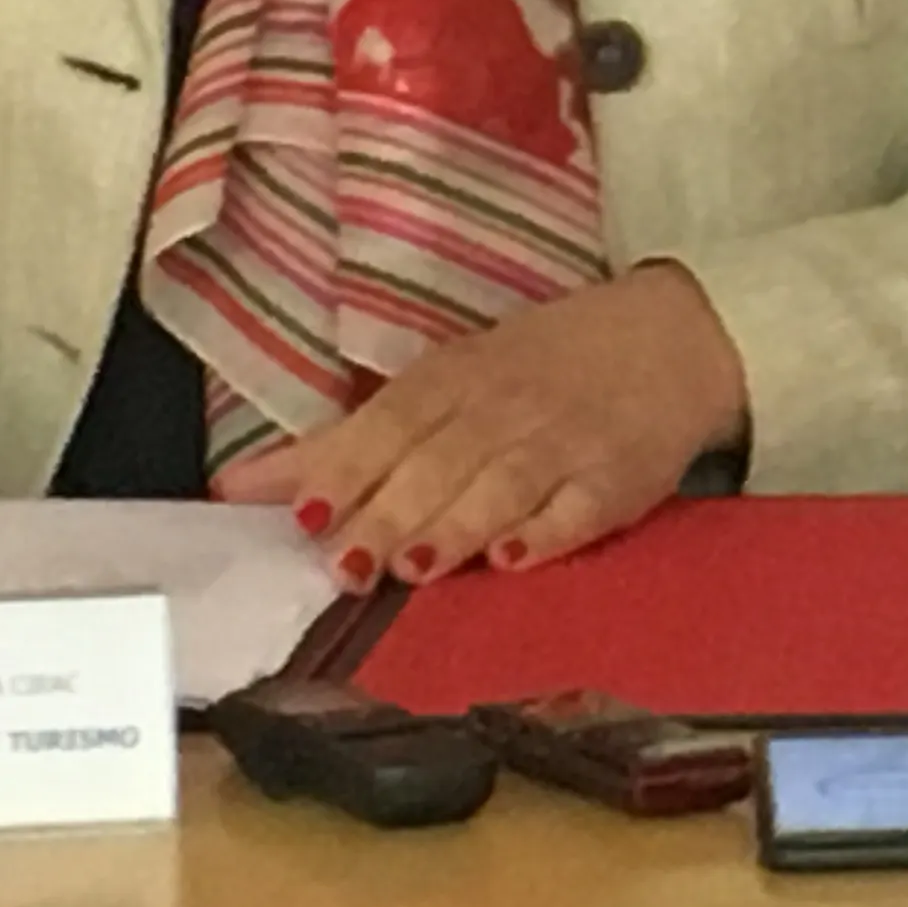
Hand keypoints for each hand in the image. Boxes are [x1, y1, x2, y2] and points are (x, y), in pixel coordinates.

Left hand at [220, 263, 747, 588]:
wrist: (671, 338)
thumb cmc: (534, 369)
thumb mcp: (441, 385)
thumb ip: (343, 444)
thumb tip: (236, 490)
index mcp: (456, 377)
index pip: (393, 422)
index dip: (350, 469)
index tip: (308, 517)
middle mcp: (507, 405)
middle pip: (442, 462)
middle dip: (394, 511)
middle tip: (351, 567)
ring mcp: (567, 441)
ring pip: (505, 484)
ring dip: (460, 523)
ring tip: (419, 567)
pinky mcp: (621, 477)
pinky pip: (582, 508)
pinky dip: (549, 533)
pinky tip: (517, 559)